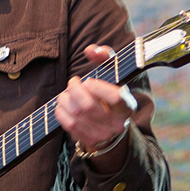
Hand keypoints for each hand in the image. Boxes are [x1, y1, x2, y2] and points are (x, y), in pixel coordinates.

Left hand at [55, 45, 136, 169]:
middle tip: (72, 83)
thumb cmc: (109, 92)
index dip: (97, 87)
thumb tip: (90, 50)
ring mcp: (103, 135)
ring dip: (65, 99)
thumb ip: (105, 56)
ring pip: (76, 115)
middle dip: (74, 90)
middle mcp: (118, 124)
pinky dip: (61, 111)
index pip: (115, 97)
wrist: (110, 125)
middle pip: (89, 106)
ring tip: (66, 92)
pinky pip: (69, 125)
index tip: (88, 81)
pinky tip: (63, 104)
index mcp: (128, 106)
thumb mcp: (112, 72)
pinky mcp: (89, 141)